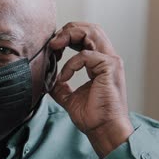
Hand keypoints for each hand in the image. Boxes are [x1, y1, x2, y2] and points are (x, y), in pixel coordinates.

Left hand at [49, 22, 133, 157]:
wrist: (103, 130)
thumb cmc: (92, 117)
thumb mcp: (69, 97)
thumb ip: (60, 84)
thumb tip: (47, 78)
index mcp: (100, 64)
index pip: (87, 37)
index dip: (68, 36)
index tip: (52, 47)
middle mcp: (108, 59)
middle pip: (91, 28)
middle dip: (69, 29)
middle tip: (52, 42)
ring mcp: (111, 61)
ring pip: (92, 32)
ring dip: (70, 35)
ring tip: (55, 46)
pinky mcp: (110, 67)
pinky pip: (85, 55)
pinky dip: (70, 64)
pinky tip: (64, 77)